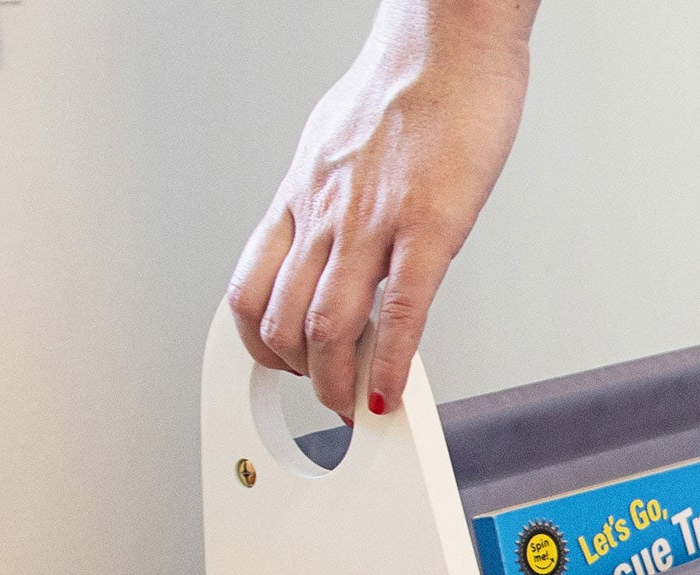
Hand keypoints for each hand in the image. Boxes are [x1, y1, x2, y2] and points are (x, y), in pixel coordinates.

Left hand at [226, 0, 538, 423]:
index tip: (286, 367)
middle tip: (328, 395)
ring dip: (338, 386)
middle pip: (282, 321)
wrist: (447, 42)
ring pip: (327, 330)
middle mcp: (325, 213)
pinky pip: (398, 316)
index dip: (259, 342)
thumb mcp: (344, 145)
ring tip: (356, 407)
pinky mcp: (427, 232)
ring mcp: (372, 226)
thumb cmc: (410, 85)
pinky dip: (393, 368)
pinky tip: (396, 391)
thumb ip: (338, 201)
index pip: (252, 287)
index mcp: (303, 194)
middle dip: (300, 376)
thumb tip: (342, 241)